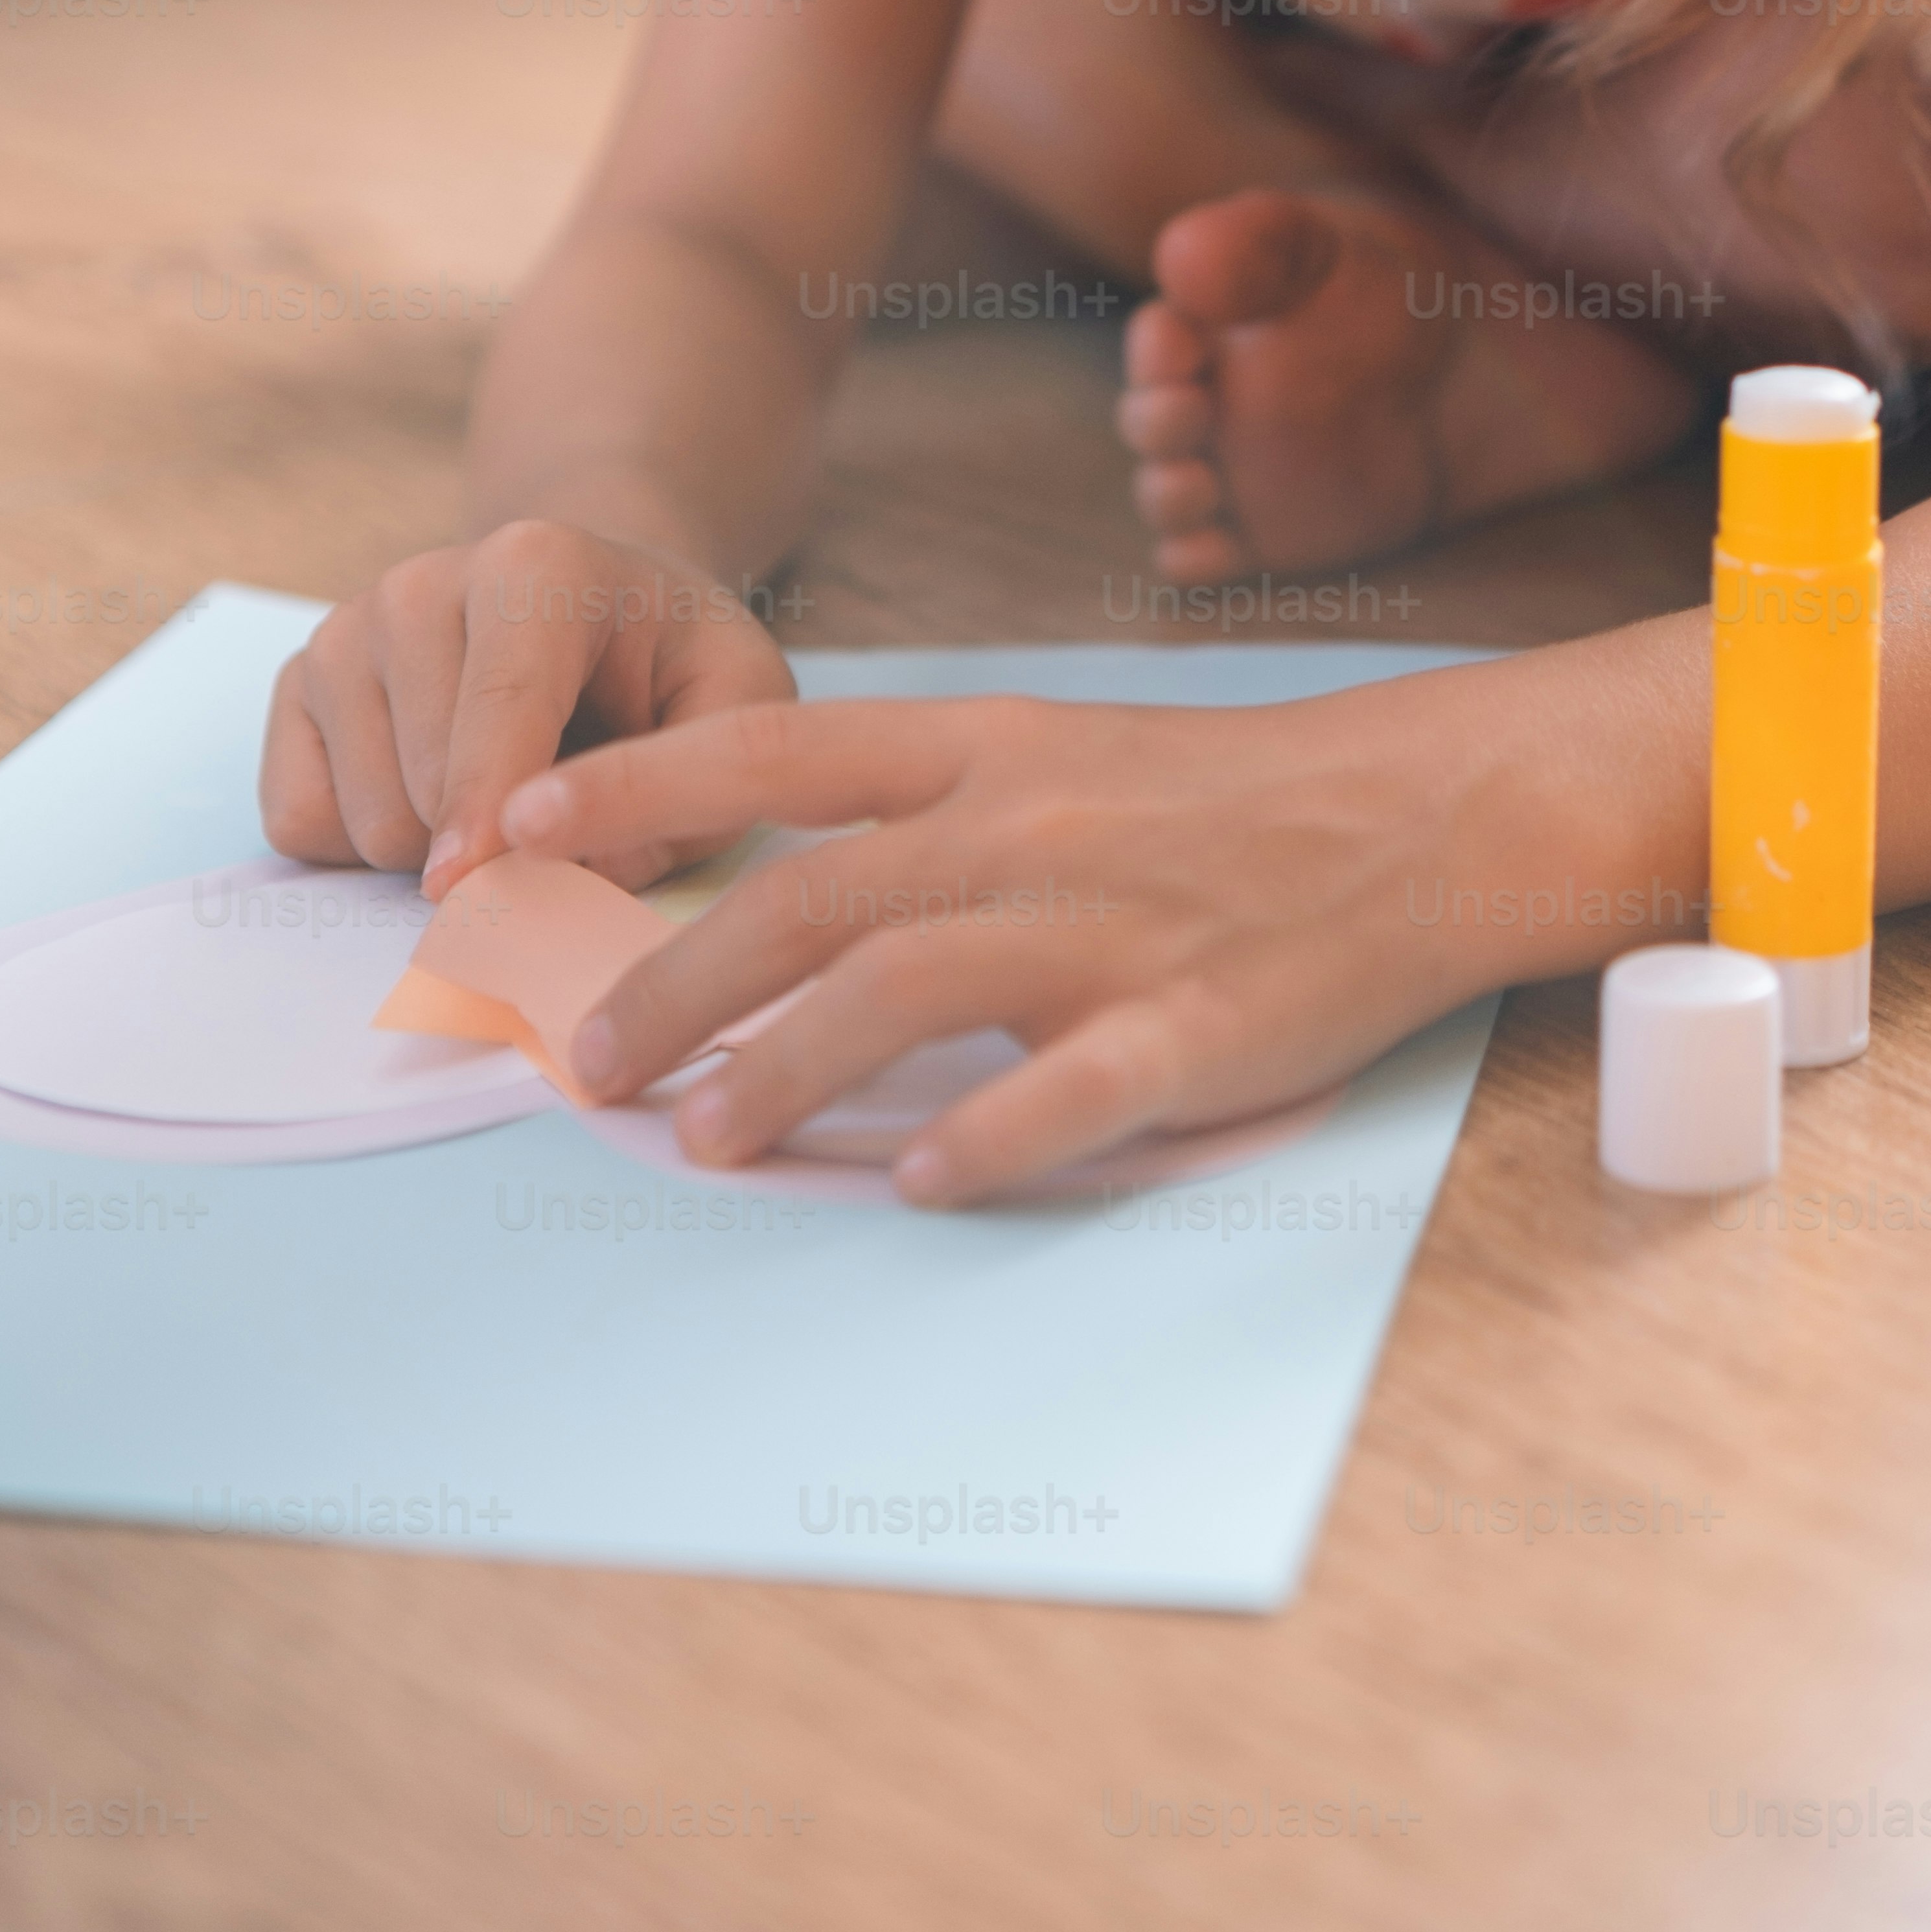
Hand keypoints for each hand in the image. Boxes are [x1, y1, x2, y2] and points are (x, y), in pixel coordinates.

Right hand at [258, 519, 797, 896]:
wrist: (585, 602)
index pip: (502, 707)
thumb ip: (692, 786)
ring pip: (366, 817)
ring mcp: (344, 631)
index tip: (470, 881)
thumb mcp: (734, 699)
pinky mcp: (294, 685)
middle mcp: (419, 583)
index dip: (487, 805)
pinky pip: (301, 821)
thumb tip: (589, 872)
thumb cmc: (665, 659)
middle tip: (557, 809)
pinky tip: (429, 790)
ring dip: (436, 847)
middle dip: (495, 843)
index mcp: (533, 565)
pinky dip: (362, 843)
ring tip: (501, 788)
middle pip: (428, 786)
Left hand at [492, 667, 1523, 1201]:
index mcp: (986, 748)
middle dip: (675, 984)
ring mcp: (1106, 926)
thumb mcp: (1053, 754)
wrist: (1413, 811)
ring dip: (785, 1070)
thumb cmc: (1215, 798)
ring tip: (702, 1143)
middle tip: (582, 1060)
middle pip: (811, 899)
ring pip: (909, 988)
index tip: (518, 829)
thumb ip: (916, 810)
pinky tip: (916, 1183)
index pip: (774, 749)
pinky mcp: (1191, 1023)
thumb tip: (759, 881)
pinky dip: (989, 1134)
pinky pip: (1074, 1083)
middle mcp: (1025, 826)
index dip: (637, 783)